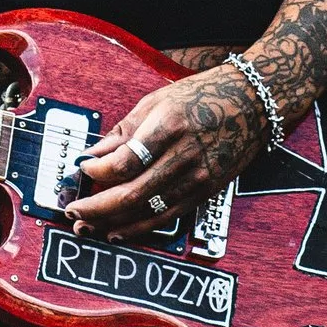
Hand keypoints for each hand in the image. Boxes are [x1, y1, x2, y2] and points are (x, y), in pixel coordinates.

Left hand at [67, 64, 266, 239]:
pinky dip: (138, 227)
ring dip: (112, 222)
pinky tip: (117, 229)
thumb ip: (123, 131)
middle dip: (96, 206)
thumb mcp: (157, 101)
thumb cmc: (203, 96)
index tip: (82, 168)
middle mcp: (183, 156)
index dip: (96, 171)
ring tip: (87, 224)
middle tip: (74, 209)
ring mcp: (197, 178)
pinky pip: (165, 217)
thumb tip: (93, 155)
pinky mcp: (205, 192)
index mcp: (168, 127)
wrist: (252, 103)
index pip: (123, 162)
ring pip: (147, 211)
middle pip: (131, 193)